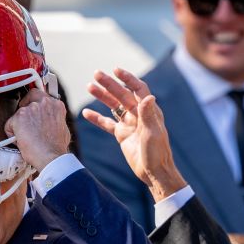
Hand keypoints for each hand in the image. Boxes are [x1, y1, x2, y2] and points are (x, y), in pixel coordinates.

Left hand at [4, 88, 69, 171]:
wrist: (51, 157)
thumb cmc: (57, 147)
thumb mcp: (62, 127)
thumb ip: (54, 119)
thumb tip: (49, 121)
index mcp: (56, 104)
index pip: (40, 95)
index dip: (34, 103)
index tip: (32, 111)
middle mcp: (44, 102)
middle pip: (28, 98)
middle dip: (24, 109)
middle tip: (25, 122)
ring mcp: (31, 109)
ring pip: (18, 113)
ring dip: (19, 125)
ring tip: (26, 138)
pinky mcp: (19, 117)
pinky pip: (9, 124)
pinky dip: (11, 133)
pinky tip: (20, 141)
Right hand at [81, 68, 186, 201]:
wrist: (153, 172)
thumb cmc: (157, 153)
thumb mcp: (153, 133)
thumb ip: (148, 115)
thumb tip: (148, 96)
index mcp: (149, 111)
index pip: (138, 89)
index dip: (128, 79)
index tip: (116, 70)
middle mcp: (138, 114)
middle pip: (122, 94)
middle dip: (109, 84)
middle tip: (96, 74)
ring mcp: (129, 124)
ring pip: (113, 106)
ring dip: (102, 96)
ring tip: (89, 86)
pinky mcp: (121, 134)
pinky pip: (107, 123)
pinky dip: (96, 118)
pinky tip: (86, 112)